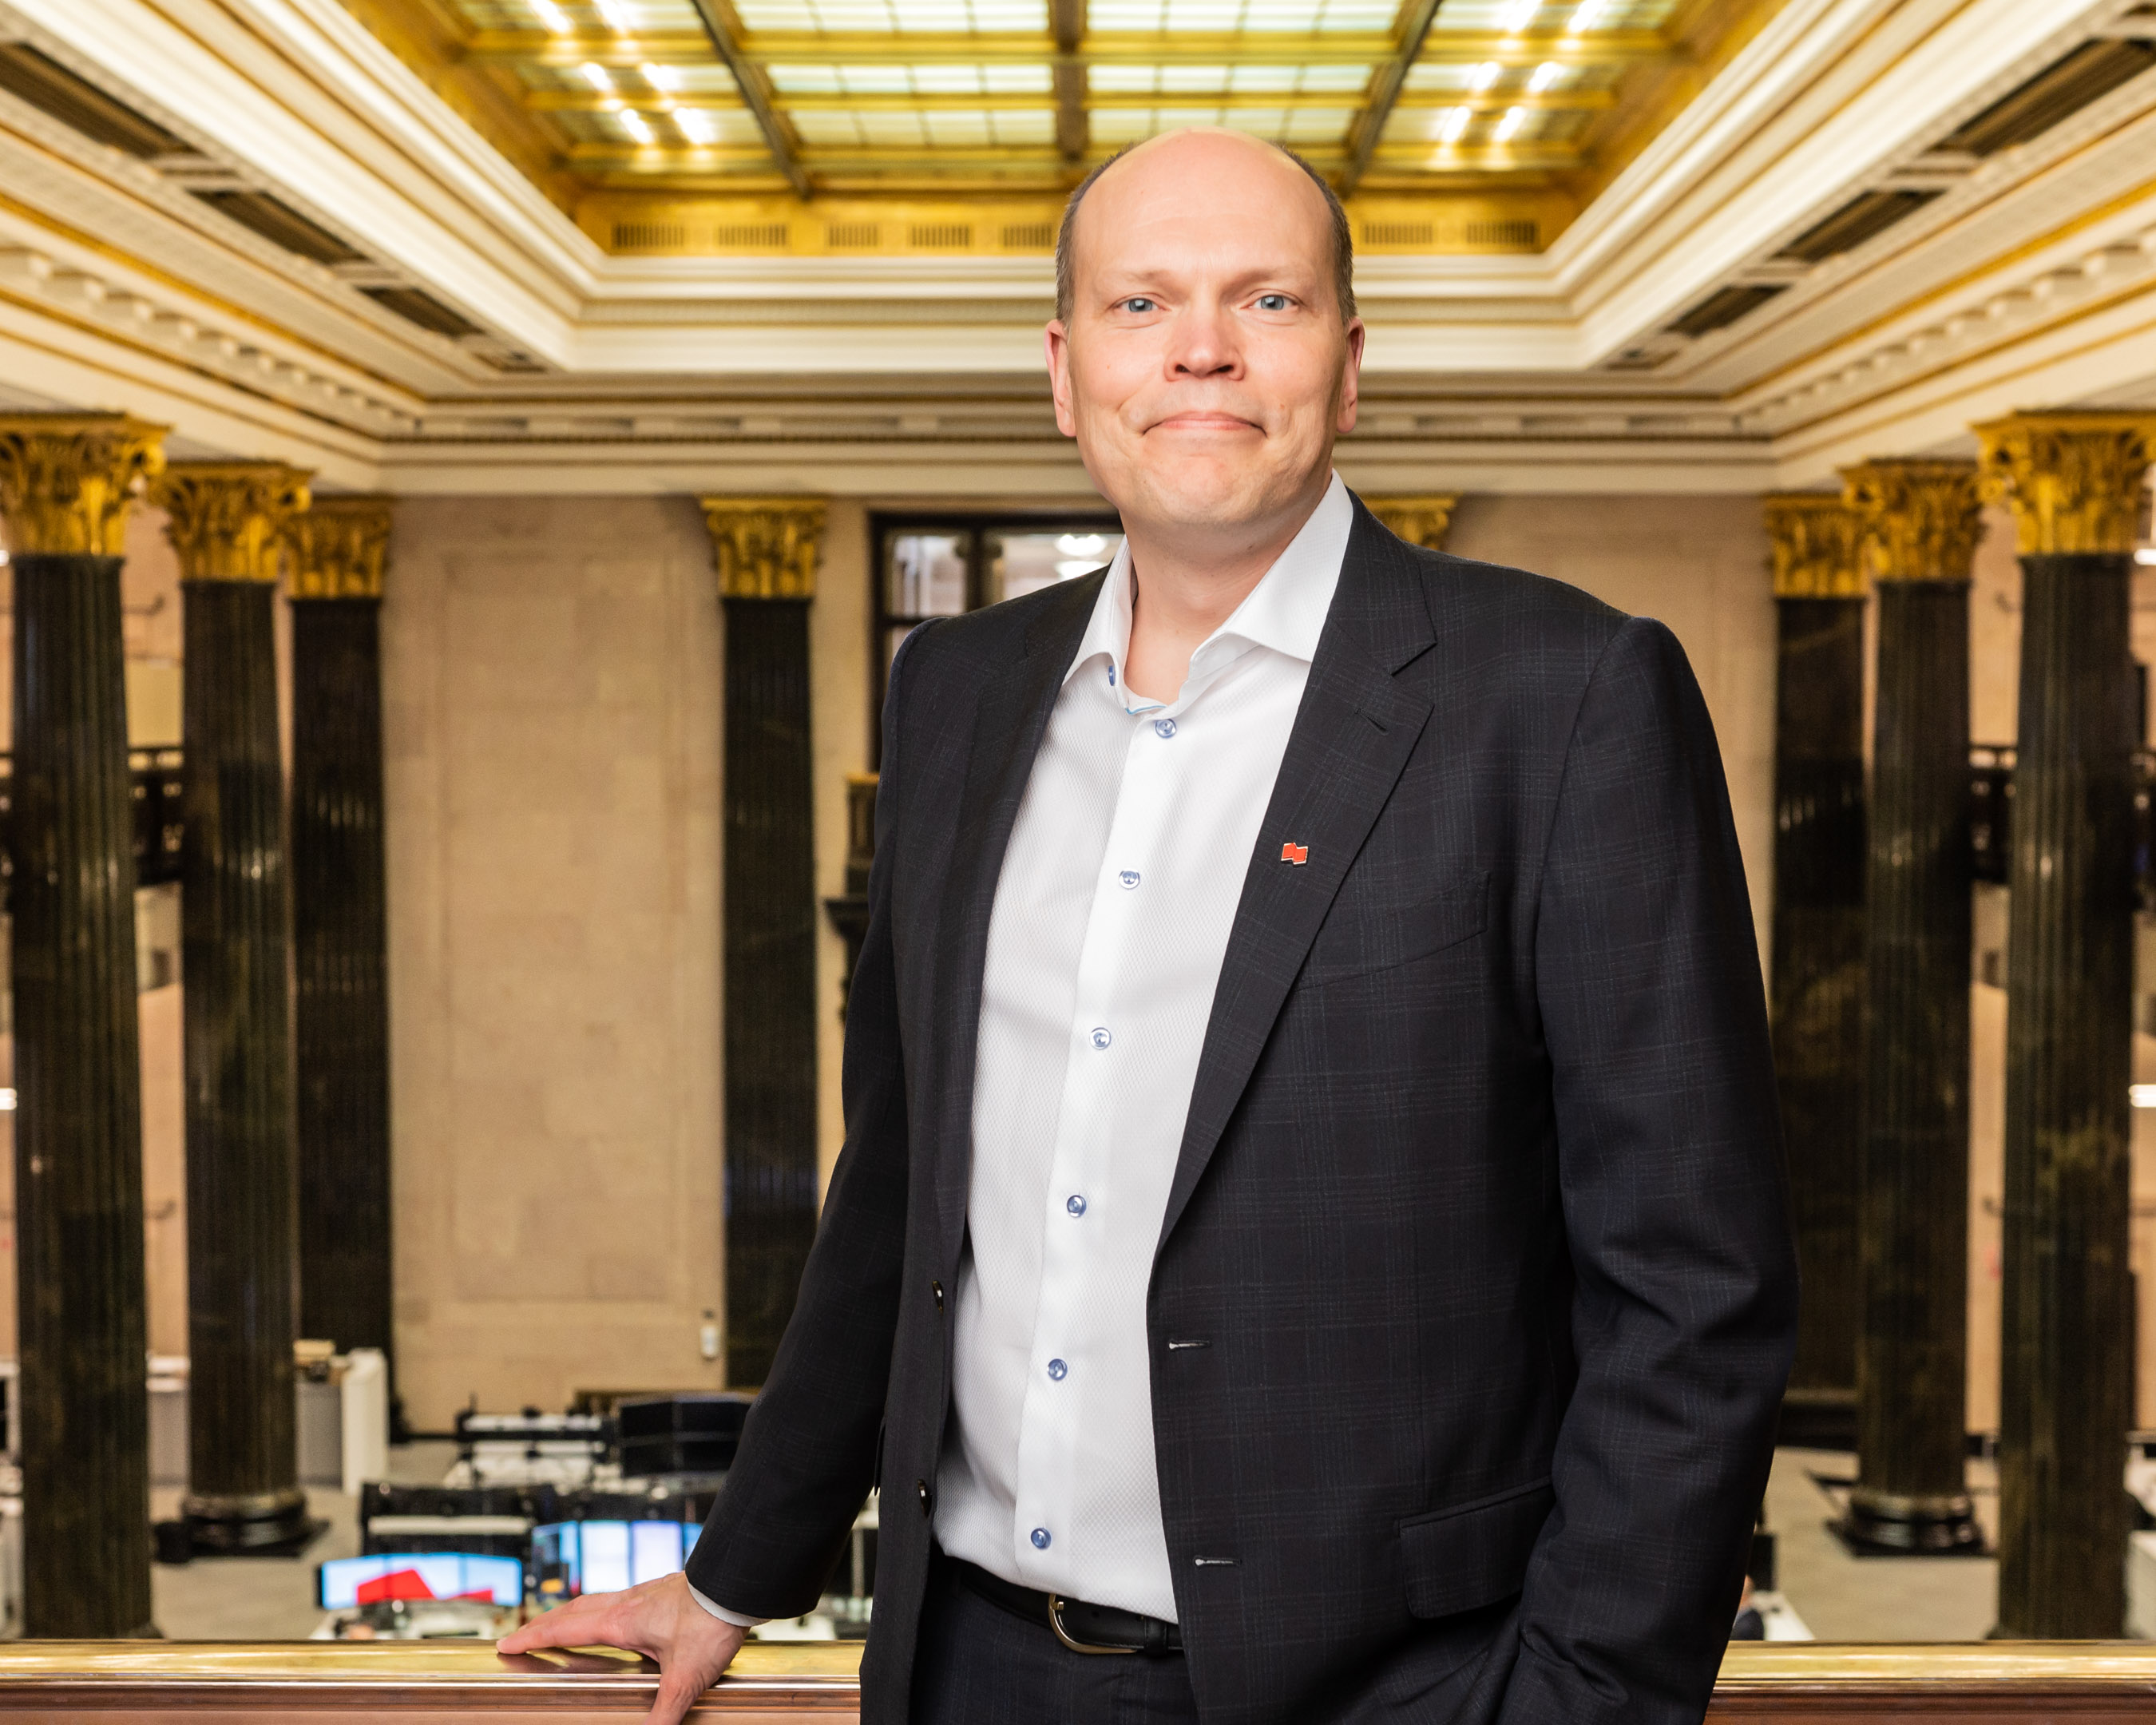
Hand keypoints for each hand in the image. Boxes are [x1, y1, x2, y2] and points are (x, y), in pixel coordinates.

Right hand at [498, 1571, 746, 1724]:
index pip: (564, 1628)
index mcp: (621, 1621)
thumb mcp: (684, 1679)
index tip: (506, 1643)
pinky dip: (600, 1609)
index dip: (533, 1637)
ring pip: (595, 1600)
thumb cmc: (710, 1626)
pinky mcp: (661, 1591)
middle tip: (522, 1635)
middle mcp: (626, 1603)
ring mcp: (644, 1593)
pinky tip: (613, 1618)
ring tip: (559, 1625)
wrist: (737, 1587)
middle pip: (573, 1610)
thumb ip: (664, 1714)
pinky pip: (617, 1598)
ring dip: (571, 1613)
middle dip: (544, 1623)